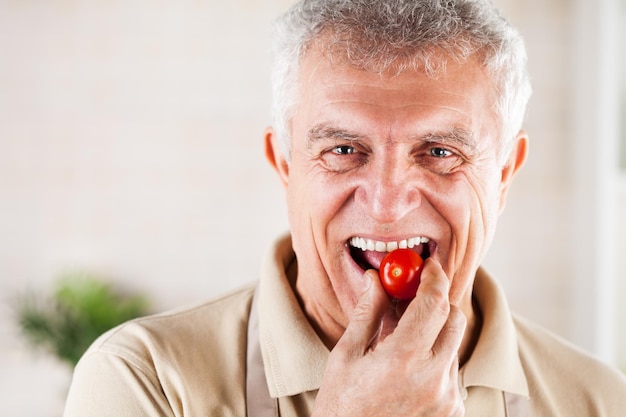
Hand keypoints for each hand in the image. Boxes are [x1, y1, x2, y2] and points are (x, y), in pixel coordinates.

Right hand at [312, 259, 466, 416]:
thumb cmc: (342, 407)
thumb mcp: (346, 356)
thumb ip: (368, 313)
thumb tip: (377, 280)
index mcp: (402, 359)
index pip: (433, 303)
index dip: (433, 277)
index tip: (428, 266)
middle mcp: (433, 378)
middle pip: (454, 319)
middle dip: (437, 302)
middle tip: (415, 297)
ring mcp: (447, 397)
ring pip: (452, 344)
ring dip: (433, 333)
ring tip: (400, 342)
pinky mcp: (453, 411)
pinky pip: (450, 370)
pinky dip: (434, 358)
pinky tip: (407, 368)